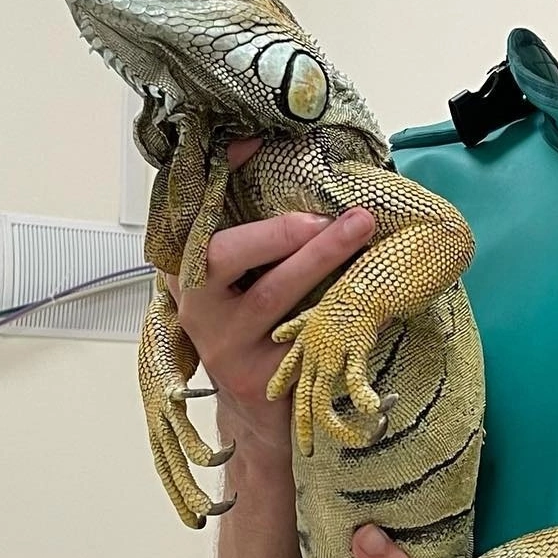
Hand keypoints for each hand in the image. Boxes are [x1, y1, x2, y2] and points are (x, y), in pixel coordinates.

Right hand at [164, 137, 375, 431]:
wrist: (259, 415)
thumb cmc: (258, 328)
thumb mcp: (245, 277)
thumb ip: (258, 231)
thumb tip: (294, 162)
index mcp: (187, 267)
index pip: (191, 210)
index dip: (217, 174)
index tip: (251, 142)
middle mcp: (194, 303)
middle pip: (218, 255)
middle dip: (276, 230)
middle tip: (324, 213)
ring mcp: (224, 343)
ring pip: (271, 294)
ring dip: (319, 258)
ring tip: (358, 228)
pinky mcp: (259, 377)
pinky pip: (304, 335)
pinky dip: (339, 308)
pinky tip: (370, 292)